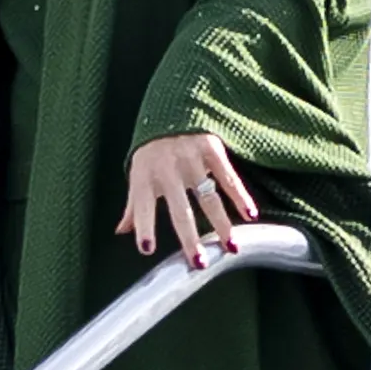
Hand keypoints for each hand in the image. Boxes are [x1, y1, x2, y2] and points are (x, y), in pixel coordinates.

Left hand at [118, 131, 259, 268]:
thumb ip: (133, 205)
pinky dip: (240, 197)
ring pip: (208, 198)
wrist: (172, 105)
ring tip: (231, 247)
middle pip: (180, 210)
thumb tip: (121, 232)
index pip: (142, 206)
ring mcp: (190, 159)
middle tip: (200, 263)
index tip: (147, 250)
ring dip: (221, 224)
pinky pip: (228, 177)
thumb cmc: (152, 149)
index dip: (144, 227)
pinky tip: (249, 215)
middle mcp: (166, 169)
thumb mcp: (138, 173)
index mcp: (144, 177)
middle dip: (190, 238)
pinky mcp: (211, 148)